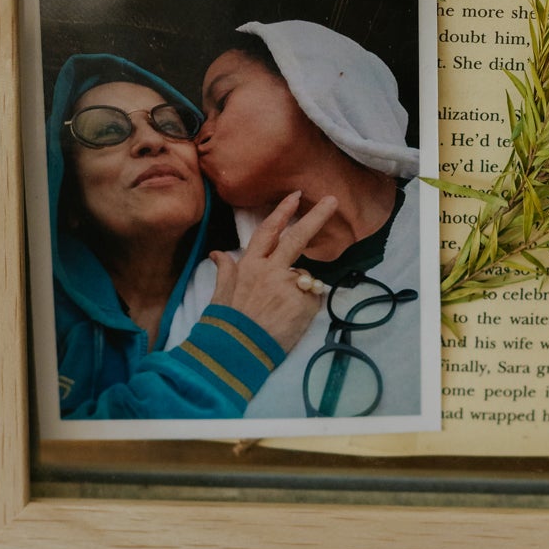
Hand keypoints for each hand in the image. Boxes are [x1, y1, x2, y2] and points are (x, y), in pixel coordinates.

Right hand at [208, 191, 337, 352]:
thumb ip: (224, 270)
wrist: (239, 352)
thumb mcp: (219, 294)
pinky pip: (312, 299)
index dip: (281, 213)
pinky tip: (291, 321)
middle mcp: (271, 270)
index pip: (268, 232)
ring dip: (300, 289)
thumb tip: (217, 253)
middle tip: (332, 200)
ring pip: (305, 277)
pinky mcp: (304, 302)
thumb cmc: (227, 325)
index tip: (295, 197)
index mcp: (249, 266)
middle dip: (316, 217)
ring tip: (282, 313)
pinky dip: (306, 307)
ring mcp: (290, 285)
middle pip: (297, 238)